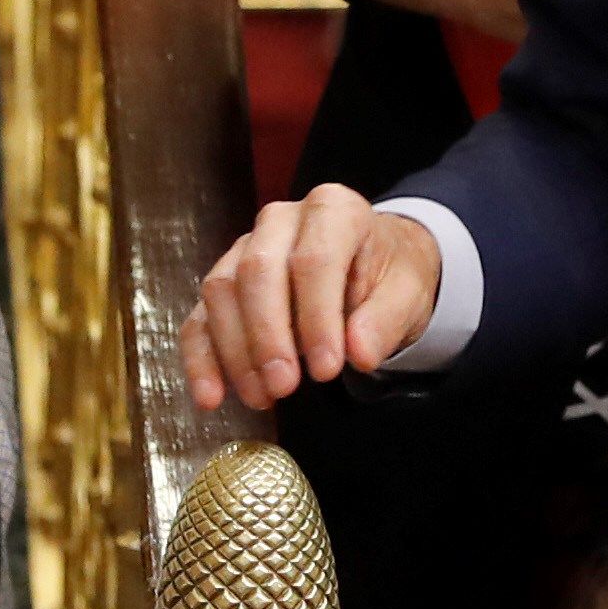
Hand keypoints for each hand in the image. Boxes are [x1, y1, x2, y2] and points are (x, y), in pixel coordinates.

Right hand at [179, 186, 444, 410]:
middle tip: (284, 386)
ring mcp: (243, 248)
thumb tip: (360, 355)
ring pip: (221, 293)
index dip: (317, 318)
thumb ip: (386, 320)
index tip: (327, 369)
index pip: (315, 260)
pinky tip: (212, 399)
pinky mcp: (223, 284)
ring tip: (263, 398)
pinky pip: (199, 319)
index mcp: (334, 209)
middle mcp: (280, 220)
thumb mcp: (407, 293)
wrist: (374, 265)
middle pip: (257, 272)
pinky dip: (202, 360)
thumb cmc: (388, 276)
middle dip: (268, 335)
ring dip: (236, 352)